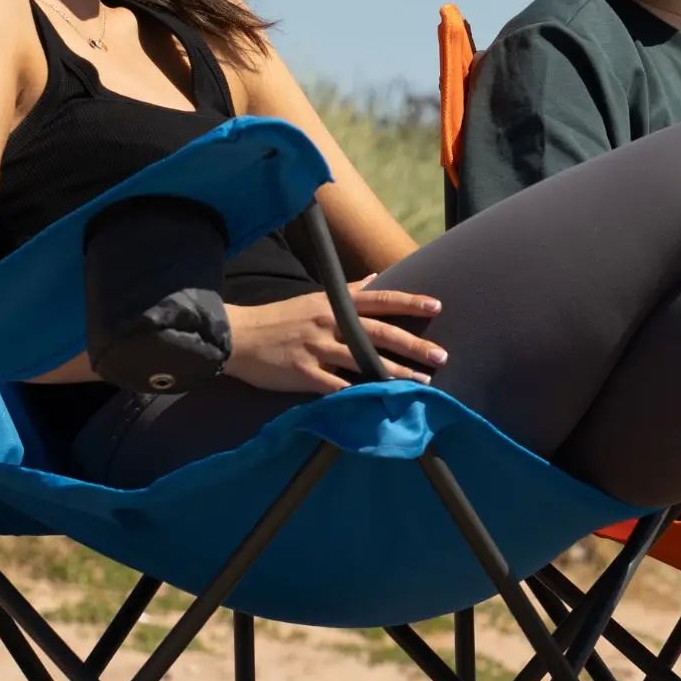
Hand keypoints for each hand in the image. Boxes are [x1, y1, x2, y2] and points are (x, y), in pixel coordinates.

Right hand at [225, 279, 446, 392]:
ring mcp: (317, 348)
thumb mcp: (315, 297)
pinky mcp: (304, 373)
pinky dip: (359, 394)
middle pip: (379, 332)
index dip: (409, 302)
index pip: (379, 299)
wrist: (240, 336)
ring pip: (364, 361)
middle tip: (441, 355)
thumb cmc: (280, 318)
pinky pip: (337, 386)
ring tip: (421, 383)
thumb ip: (348, 291)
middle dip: (413, 344)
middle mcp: (330, 323)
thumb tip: (376, 278)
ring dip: (395, 373)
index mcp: (334, 304)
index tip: (436, 305)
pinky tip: (379, 402)